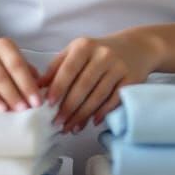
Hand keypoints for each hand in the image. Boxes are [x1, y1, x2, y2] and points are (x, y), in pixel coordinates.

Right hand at [0, 37, 43, 112]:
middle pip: (0, 75)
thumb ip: (26, 70)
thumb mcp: (11, 57)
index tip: (36, 101)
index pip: (17, 65)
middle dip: (12, 94)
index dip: (27, 84)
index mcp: (3, 46)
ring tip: (4, 110)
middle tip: (22, 109)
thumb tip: (41, 87)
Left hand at [38, 32, 159, 133]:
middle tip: (57, 123)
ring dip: (83, 115)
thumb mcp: (77, 51)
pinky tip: (92, 122)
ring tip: (71, 128)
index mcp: (85, 46)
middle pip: (83, 86)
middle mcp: (103, 54)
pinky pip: (114, 100)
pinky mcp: (131, 79)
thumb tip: (38, 86)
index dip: (58, 87)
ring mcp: (118, 67)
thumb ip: (57, 66)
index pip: (68, 69)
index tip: (48, 104)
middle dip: (68, 107)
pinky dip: (102, 113)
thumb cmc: (98, 52)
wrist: (136, 47)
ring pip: (97, 96)